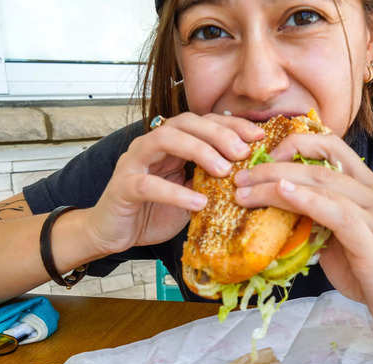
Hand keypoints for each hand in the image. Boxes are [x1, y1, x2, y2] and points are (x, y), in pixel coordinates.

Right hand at [87, 113, 264, 254]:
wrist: (114, 233)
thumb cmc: (154, 211)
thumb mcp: (192, 193)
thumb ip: (212, 181)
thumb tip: (252, 177)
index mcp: (171, 144)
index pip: (203, 122)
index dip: (232, 125)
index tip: (259, 137)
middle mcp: (151, 145)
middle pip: (185, 122)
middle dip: (218, 133)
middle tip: (243, 153)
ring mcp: (134, 162)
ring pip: (164, 140)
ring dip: (198, 151)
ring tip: (224, 171)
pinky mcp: (123, 187)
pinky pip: (148, 184)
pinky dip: (175, 192)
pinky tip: (198, 203)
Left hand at [233, 132, 372, 333]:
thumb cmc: (370, 273)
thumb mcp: (338, 239)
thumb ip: (316, 219)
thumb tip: (275, 213)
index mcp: (368, 188)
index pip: (333, 147)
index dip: (296, 144)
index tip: (263, 159)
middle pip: (320, 166)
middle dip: (273, 167)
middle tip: (239, 179)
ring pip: (324, 184)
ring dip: (278, 184)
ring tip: (245, 192)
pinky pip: (337, 212)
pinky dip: (307, 200)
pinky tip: (282, 194)